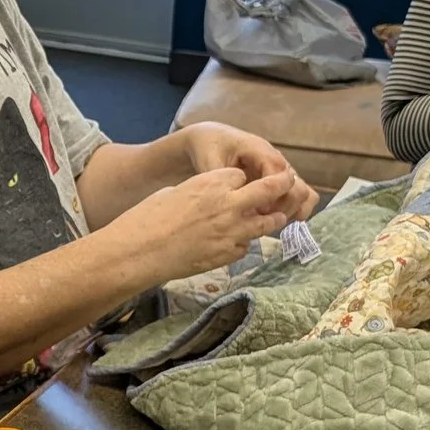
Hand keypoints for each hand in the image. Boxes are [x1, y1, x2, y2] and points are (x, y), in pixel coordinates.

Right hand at [101, 166, 301, 282]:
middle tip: (288, 182)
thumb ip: (198, 191)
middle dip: (281, 184)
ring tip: (277, 218)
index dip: (241, 179)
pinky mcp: (229, 255)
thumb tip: (207, 196)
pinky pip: (245, 246)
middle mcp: (229, 204)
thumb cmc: (148, 218)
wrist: (141, 251)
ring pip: (266, 223)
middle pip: (268, 190)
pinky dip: (244, 243)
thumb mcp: (174, 192)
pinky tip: (235, 243)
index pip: (240, 174)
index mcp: (212, 182)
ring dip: (272, 219)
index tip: (240, 182)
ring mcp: (232, 231)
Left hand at [178, 123, 318, 222]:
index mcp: (258, 148)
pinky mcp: (281, 181)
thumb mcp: (210, 161)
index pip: (277, 171)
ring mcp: (281, 170)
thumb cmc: (209, 147)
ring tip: (269, 223)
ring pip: (304, 192)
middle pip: (297, 185)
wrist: (211, 138)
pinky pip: (300, 196)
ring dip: (291, 211)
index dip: (270, 194)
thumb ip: (221, 179)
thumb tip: (232, 201)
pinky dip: (294, 210)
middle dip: (283, 207)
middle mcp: (276, 158)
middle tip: (261, 220)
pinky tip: (276, 220)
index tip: (256, 210)